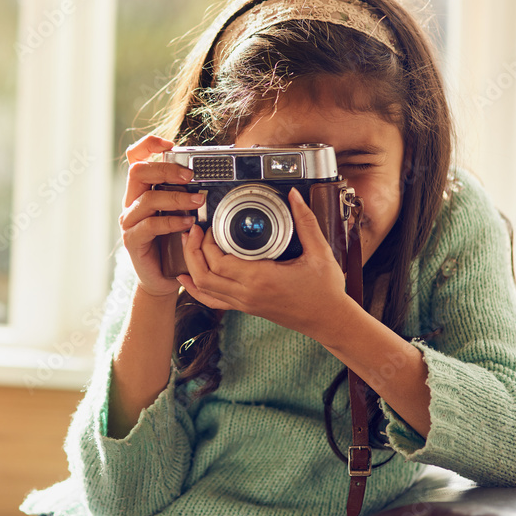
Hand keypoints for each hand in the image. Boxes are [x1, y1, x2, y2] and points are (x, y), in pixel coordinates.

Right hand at [119, 135, 205, 297]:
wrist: (163, 277)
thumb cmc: (173, 242)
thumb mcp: (181, 212)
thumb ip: (186, 193)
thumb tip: (209, 174)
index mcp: (141, 190)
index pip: (135, 158)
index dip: (148, 145)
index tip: (169, 144)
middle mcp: (132, 202)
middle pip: (138, 171)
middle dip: (166, 169)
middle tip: (190, 175)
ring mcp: (130, 221)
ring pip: (147, 198)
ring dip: (176, 197)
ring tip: (197, 201)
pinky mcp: (133, 240)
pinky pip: (151, 225)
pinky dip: (172, 221)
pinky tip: (187, 223)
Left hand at [177, 186, 357, 343]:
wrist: (329, 320)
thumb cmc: (326, 290)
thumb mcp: (320, 252)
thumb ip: (305, 222)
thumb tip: (294, 195)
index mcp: (261, 279)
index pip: (219, 262)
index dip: (206, 243)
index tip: (209, 226)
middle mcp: (248, 294)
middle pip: (204, 275)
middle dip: (193, 251)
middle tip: (194, 230)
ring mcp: (244, 304)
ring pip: (204, 289)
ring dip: (192, 266)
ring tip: (189, 244)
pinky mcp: (245, 308)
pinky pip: (212, 301)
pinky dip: (195, 290)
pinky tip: (185, 278)